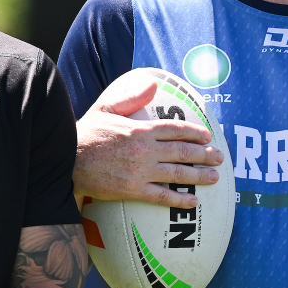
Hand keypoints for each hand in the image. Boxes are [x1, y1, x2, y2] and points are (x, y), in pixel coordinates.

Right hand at [74, 75, 222, 207]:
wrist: (67, 160)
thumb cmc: (87, 133)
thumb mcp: (107, 108)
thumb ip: (132, 98)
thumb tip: (153, 86)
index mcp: (140, 129)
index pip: (175, 129)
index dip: (194, 132)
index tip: (208, 135)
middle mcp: (144, 150)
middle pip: (182, 151)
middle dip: (204, 154)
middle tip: (220, 157)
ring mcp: (140, 171)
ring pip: (177, 174)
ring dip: (199, 176)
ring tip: (214, 178)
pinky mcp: (132, 190)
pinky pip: (161, 196)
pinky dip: (179, 199)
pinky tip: (192, 201)